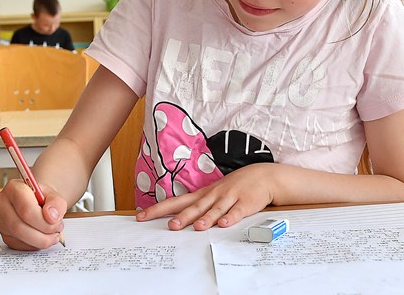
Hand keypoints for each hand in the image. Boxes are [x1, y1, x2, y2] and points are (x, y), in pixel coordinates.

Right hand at [0, 178, 66, 249]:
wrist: (38, 202)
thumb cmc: (43, 198)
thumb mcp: (55, 196)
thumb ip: (57, 204)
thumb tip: (51, 217)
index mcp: (13, 188)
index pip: (25, 209)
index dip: (44, 221)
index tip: (56, 222)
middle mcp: (2, 203)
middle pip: (19, 227)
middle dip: (43, 233)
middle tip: (56, 230)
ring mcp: (0, 220)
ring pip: (19, 238)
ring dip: (40, 241)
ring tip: (52, 234)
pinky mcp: (4, 234)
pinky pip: (18, 246)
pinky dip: (34, 245)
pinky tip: (42, 238)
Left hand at [135, 163, 275, 230]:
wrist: (262, 176)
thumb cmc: (234, 188)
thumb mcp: (212, 194)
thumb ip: (197, 207)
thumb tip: (176, 218)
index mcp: (202, 195)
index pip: (176, 202)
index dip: (158, 209)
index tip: (141, 217)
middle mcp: (212, 195)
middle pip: (194, 207)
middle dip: (182, 217)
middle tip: (170, 226)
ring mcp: (229, 198)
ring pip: (215, 209)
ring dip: (206, 218)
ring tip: (196, 227)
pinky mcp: (245, 203)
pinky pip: (237, 211)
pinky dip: (230, 217)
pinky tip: (224, 224)